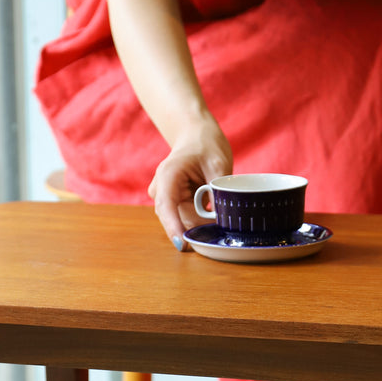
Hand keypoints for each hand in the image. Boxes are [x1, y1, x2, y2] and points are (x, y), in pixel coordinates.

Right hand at [147, 119, 232, 247]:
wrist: (195, 136)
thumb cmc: (205, 145)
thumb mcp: (218, 163)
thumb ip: (216, 189)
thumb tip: (218, 218)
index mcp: (168, 174)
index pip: (166, 205)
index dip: (173, 226)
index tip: (182, 244)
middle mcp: (161, 189)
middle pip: (175, 218)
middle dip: (196, 227)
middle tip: (220, 229)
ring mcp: (164, 197)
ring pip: (181, 220)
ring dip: (200, 223)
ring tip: (218, 213)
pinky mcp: (172, 203)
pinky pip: (185, 218)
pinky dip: (199, 220)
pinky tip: (211, 213)